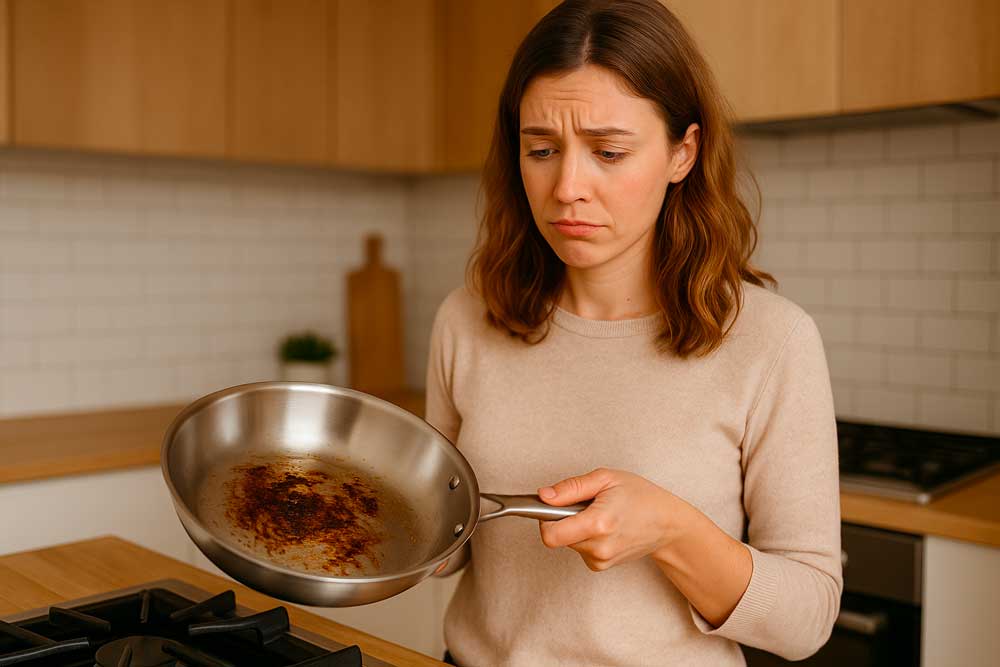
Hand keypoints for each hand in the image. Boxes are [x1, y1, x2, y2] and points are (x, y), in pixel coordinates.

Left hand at [537, 468, 690, 571]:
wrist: (668, 523)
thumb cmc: (640, 496)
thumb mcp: (605, 479)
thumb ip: (571, 488)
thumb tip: (544, 496)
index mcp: (598, 524)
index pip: (550, 535)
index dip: (544, 519)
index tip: (552, 507)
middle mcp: (599, 547)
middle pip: (558, 537)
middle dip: (563, 519)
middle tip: (585, 505)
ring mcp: (601, 560)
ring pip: (568, 543)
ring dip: (576, 528)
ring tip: (600, 514)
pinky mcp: (601, 566)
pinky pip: (579, 549)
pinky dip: (585, 537)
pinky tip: (604, 527)